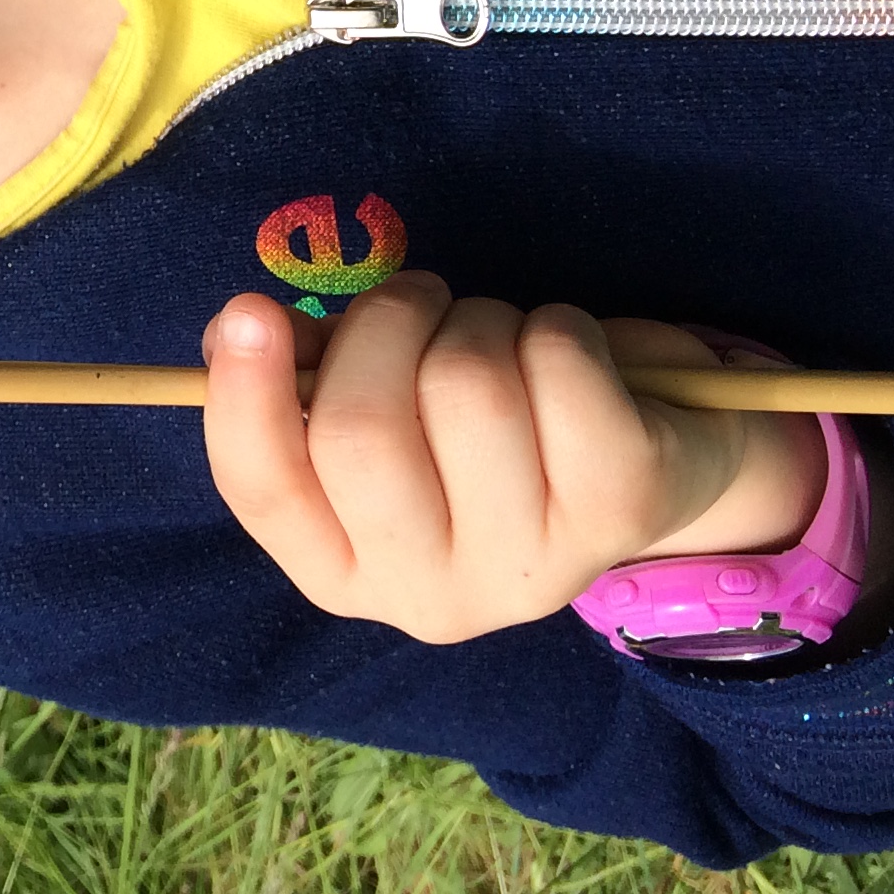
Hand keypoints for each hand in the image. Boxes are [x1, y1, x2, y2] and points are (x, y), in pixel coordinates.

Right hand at [201, 274, 831, 644]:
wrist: (653, 466)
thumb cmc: (484, 428)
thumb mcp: (385, 408)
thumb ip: (306, 372)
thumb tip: (240, 329)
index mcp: (344, 569)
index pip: (265, 493)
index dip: (246, 398)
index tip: (249, 308)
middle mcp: (426, 596)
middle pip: (361, 432)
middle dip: (385, 324)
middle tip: (420, 297)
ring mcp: (527, 569)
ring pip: (467, 387)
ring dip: (479, 320)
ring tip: (500, 337)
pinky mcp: (616, 513)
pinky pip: (558, 368)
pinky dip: (558, 325)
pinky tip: (568, 355)